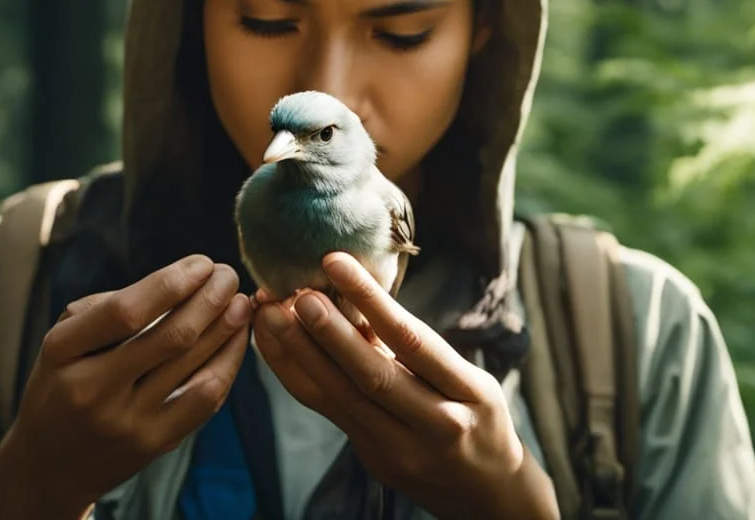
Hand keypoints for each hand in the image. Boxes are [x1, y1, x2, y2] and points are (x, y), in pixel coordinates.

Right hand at [0, 254, 252, 517]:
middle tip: (229, 276)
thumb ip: (108, 308)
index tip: (201, 263)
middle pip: (171, 337)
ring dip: (226, 327)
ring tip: (240, 303)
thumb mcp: (62, 341)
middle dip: (210, 299)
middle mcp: (92, 389)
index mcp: (62, 351)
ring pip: (194, 365)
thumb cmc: (61, 385)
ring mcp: (125, 422)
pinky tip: (237, 340)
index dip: (173, 282)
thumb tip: (177, 282)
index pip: (126, 311)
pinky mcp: (153, 444)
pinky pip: (204, 399)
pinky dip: (227, 363)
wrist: (49, 466)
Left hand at [252, 253, 557, 519]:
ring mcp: (399, 450)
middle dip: (327, 333)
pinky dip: (296, 375)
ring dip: (298, 352)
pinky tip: (273, 345)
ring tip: (269, 313)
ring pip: (339, 397)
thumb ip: (417, 348)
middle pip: (371, 377)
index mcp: (468, 393)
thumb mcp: (470, 378)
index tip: (336, 263)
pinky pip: (328, 411)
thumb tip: (356, 295)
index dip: (371, 301)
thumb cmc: (478, 416)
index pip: (412, 342)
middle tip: (294, 294)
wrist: (486, 491)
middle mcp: (435, 425)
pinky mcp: (372, 460)